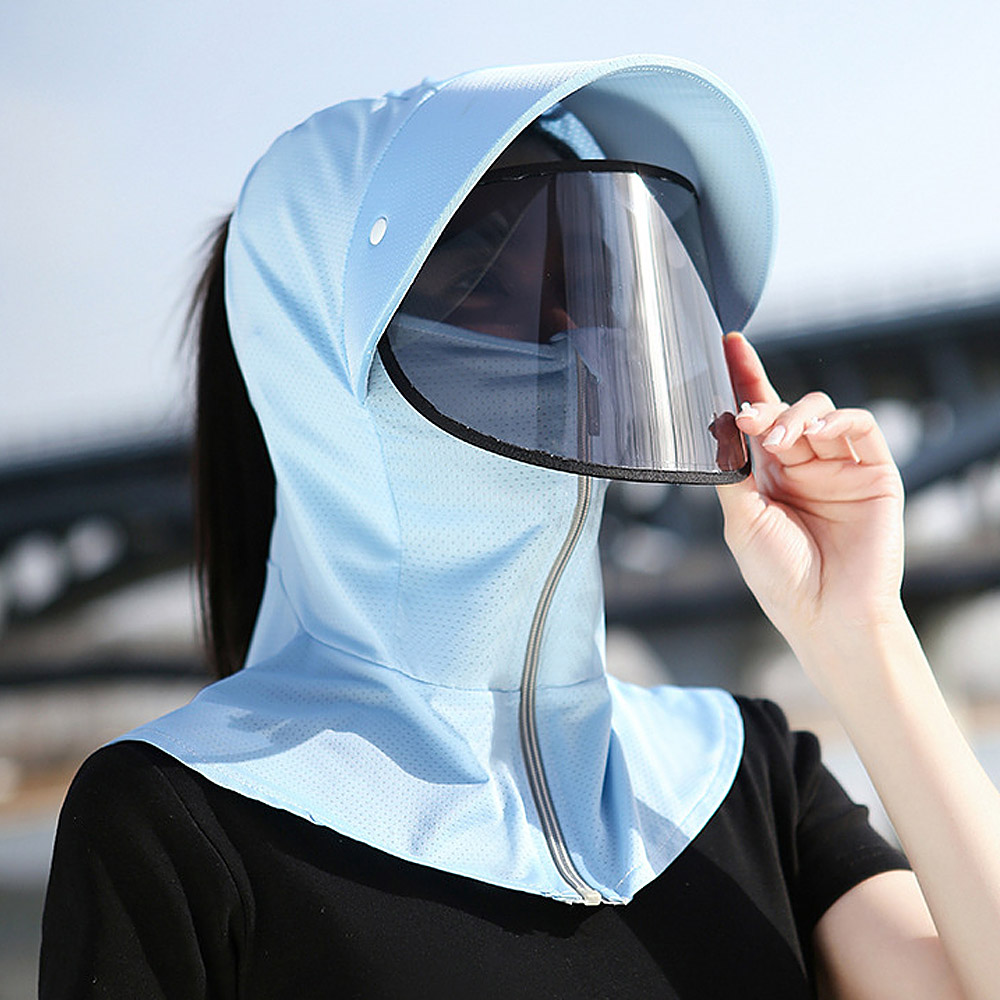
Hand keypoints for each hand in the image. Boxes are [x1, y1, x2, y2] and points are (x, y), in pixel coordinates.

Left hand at [716, 333, 905, 657]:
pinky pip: (859, 427)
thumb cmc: (780, 576)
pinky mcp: (873, 471)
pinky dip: (838, 420)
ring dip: (794, 416)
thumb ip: (732, 470)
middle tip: (746, 415)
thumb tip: (715, 425)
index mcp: (766, 476)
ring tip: (777, 441)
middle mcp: (801, 465)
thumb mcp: (741, 520)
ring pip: (818, 412)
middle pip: (783, 408)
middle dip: (762, 402)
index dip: (743, 379)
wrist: (826, 615)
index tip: (727, 346)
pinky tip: (815, 432)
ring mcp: (838, 466)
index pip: (754, 417)